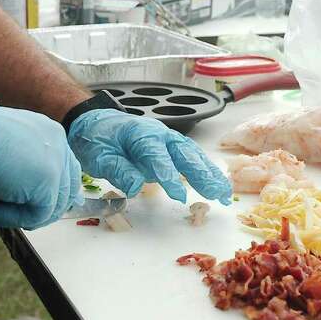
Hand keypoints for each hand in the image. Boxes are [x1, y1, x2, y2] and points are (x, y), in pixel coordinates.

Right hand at [0, 95, 81, 229]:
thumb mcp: (7, 147)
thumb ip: (25, 162)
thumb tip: (30, 188)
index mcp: (50, 133)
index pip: (67, 168)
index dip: (55, 191)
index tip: (39, 205)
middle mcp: (59, 146)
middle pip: (67, 190)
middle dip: (44, 208)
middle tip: (17, 214)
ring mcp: (56, 164)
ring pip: (52, 207)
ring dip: (22, 214)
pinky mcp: (48, 185)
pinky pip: (38, 215)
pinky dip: (13, 218)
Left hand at [67, 109, 232, 204]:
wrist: (96, 123)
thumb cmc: (97, 139)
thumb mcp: (98, 156)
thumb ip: (118, 170)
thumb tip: (134, 187)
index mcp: (139, 134)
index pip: (156, 155)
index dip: (168, 175)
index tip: (178, 195)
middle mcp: (159, 135)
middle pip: (183, 153)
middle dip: (200, 174)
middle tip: (215, 193)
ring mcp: (167, 140)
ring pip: (192, 155)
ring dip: (209, 174)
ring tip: (224, 193)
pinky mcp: (171, 149)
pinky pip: (192, 158)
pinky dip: (206, 171)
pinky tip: (218, 185)